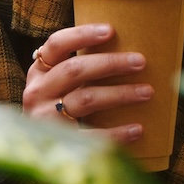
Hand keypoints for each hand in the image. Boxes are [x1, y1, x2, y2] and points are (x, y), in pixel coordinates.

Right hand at [24, 23, 150, 145]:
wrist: (37, 153)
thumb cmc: (59, 109)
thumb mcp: (58, 87)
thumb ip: (79, 70)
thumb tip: (127, 53)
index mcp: (39, 72)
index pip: (57, 44)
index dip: (82, 35)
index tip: (111, 30)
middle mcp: (37, 92)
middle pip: (75, 70)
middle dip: (110, 63)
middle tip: (140, 62)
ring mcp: (44, 118)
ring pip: (86, 99)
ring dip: (120, 93)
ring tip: (147, 91)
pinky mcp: (57, 143)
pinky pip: (92, 135)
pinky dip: (117, 132)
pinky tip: (138, 129)